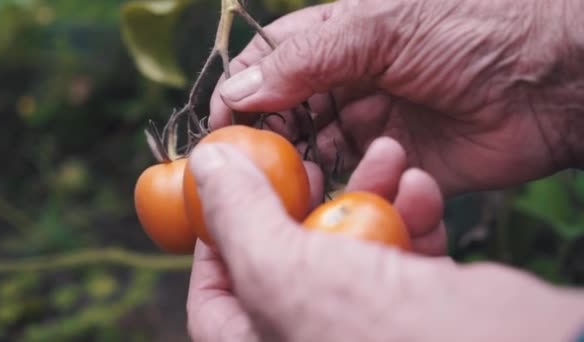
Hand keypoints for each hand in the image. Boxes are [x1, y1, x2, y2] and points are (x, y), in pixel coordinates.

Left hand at [185, 139, 583, 341]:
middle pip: (287, 261)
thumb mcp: (284, 270)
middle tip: (309, 163)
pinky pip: (402, 251)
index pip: (214, 298)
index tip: (230, 188)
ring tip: (386, 156)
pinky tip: (420, 187)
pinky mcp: (419, 307)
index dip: (216, 237)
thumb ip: (238, 216)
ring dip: (370, 194)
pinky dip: (411, 214)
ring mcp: (368, 325)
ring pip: (351, 246)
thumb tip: (206, 165)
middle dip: (302, 201)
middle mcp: (313, 339)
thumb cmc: (379, 333)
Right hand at [208, 0, 583, 195]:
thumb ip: (306, 59)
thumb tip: (238, 90)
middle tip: (250, 161)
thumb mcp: (381, 25)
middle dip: (260, 133)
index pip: (268, 61)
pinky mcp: (390, 164)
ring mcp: (367, 124)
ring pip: (307, 149)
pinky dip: (327, 186)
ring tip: (287, 177)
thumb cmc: (474, 29)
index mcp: (339, 38)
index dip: (239, 89)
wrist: (552, 82)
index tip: (219, 122)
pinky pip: (345, 179)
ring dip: (291, 164)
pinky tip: (320, 189)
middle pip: (280, 110)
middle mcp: (346, 82)